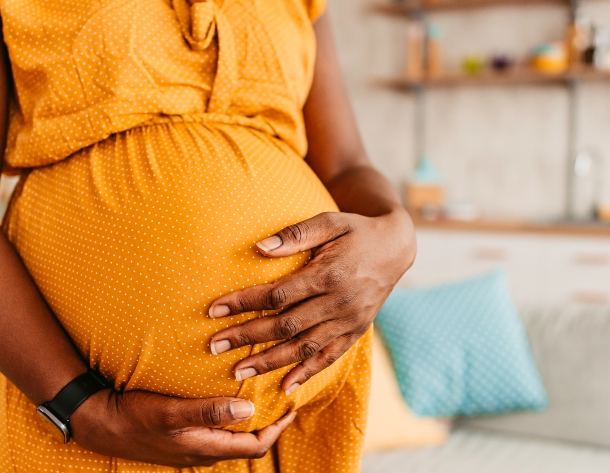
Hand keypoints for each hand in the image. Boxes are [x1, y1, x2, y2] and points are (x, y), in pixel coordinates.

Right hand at [71, 388, 295, 466]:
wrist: (99, 423)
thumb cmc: (135, 416)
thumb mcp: (171, 412)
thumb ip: (209, 412)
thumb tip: (247, 411)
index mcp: (206, 448)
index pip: (255, 446)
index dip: (278, 428)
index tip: (292, 406)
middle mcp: (202, 452)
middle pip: (247, 444)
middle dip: (268, 425)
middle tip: (282, 399)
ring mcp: (191, 448)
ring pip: (231, 439)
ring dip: (248, 422)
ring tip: (261, 398)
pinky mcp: (180, 439)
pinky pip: (215, 433)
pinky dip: (229, 420)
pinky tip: (227, 401)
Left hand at [206, 209, 414, 393]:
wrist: (396, 247)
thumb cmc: (355, 231)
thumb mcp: (329, 222)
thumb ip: (295, 235)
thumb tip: (259, 248)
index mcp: (328, 274)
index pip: (277, 295)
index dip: (244, 303)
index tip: (215, 310)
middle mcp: (339, 303)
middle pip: (285, 326)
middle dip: (247, 337)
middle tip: (214, 346)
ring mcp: (349, 321)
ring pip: (304, 348)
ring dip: (269, 362)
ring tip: (238, 372)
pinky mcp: (356, 332)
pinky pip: (329, 358)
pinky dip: (307, 373)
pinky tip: (284, 386)